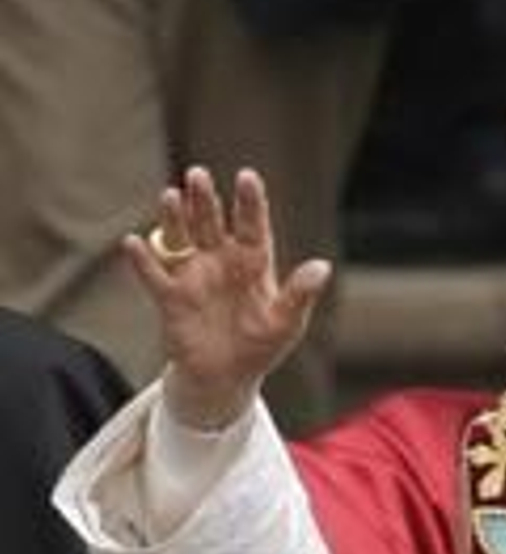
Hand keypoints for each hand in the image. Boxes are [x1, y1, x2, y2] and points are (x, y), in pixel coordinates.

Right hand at [124, 166, 330, 428]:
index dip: (250, 202)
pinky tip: (133, 244)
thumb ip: (299, 295)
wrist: (226, 378)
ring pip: (180, 238)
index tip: (247, 176)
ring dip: (173, 218)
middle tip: (198, 175)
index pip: (252, 226)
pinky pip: (153, 275)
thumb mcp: (286, 324)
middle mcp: (219, 260)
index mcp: (252, 263)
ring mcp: (192, 275)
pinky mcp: (170, 297)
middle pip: (210, 222)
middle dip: (204, 199)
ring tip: (170, 196)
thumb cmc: (260, 347)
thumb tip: (323, 266)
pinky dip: (143, 261)